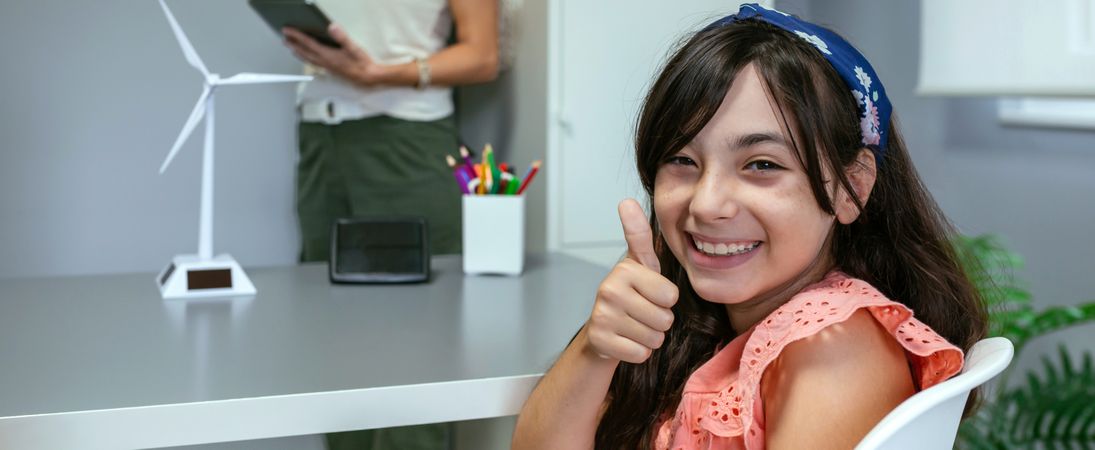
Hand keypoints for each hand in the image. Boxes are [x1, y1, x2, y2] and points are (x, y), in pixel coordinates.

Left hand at [282, 24, 381, 85]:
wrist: (368, 78)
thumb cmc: (362, 63)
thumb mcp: (353, 47)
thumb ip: (342, 37)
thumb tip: (331, 27)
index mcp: (328, 55)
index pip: (308, 43)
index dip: (296, 36)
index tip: (287, 30)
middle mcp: (324, 62)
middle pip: (304, 52)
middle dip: (293, 44)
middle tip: (284, 38)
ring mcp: (327, 67)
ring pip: (307, 59)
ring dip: (298, 52)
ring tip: (291, 48)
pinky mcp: (330, 69)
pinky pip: (314, 63)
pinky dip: (306, 58)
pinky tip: (307, 57)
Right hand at [584, 199, 677, 363]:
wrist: (603, 330)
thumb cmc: (630, 295)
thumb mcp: (640, 265)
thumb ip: (639, 235)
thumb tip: (626, 201)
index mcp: (625, 269)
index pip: (671, 295)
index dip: (666, 299)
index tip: (649, 293)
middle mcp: (609, 289)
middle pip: (665, 318)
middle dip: (660, 321)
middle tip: (642, 313)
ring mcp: (602, 316)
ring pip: (654, 338)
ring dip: (650, 337)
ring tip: (633, 326)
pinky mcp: (600, 341)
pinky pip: (641, 353)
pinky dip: (638, 352)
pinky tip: (625, 340)